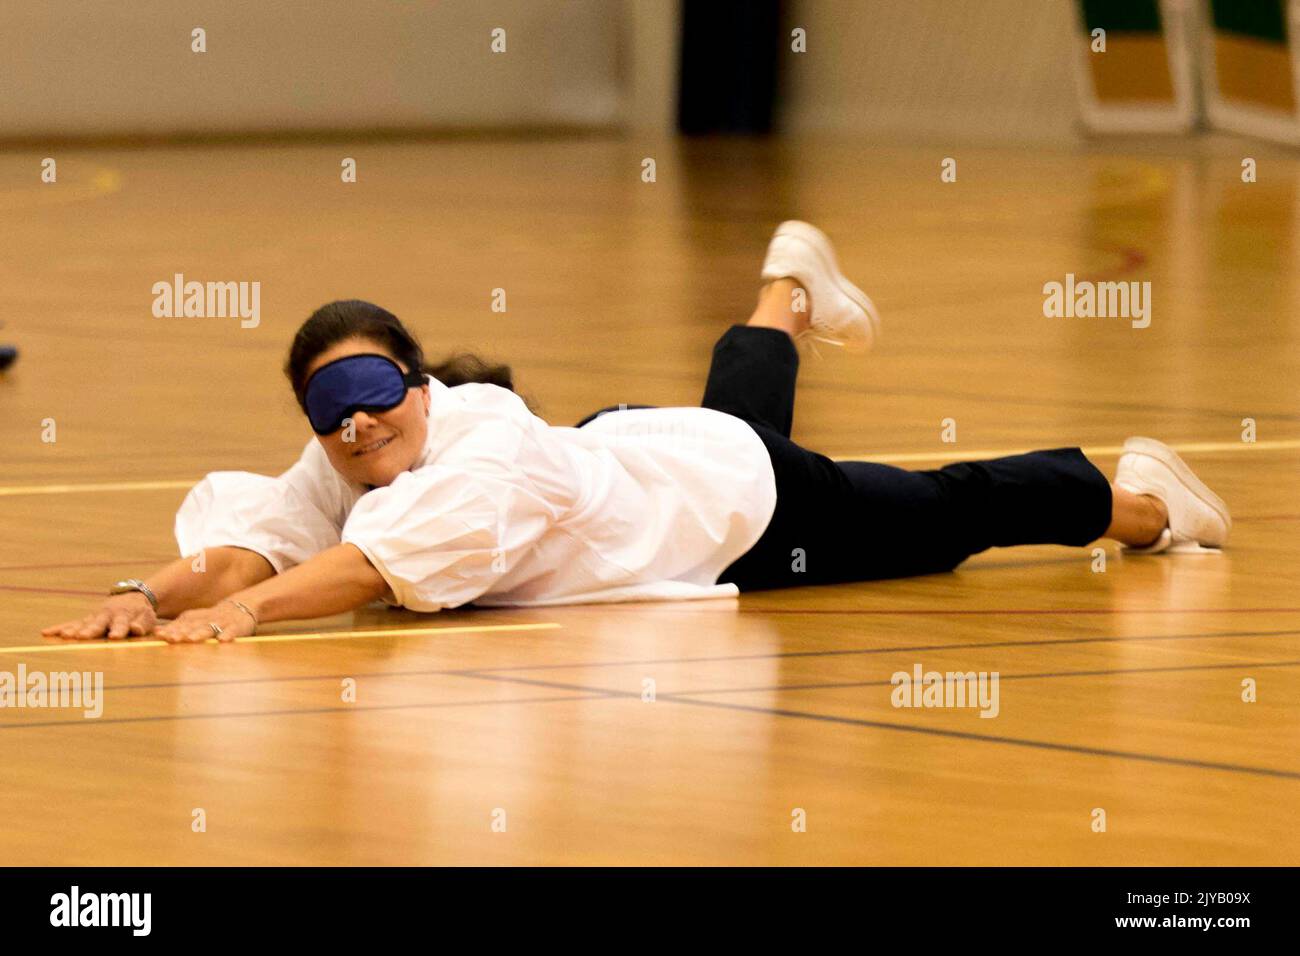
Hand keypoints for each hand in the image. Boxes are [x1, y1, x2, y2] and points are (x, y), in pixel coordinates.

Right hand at [42, 592, 156, 639]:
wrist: (132, 597)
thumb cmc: (141, 613)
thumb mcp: (146, 617)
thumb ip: (142, 624)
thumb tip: (136, 629)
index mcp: (123, 615)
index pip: (121, 624)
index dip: (118, 630)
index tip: (115, 637)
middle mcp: (106, 615)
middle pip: (97, 624)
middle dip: (90, 630)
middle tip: (81, 636)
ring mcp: (93, 617)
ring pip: (81, 624)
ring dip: (72, 630)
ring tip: (63, 636)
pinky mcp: (85, 620)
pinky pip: (70, 624)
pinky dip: (59, 628)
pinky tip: (46, 633)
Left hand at [155, 601, 256, 643]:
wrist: (242, 606)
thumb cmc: (214, 618)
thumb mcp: (196, 619)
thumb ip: (178, 626)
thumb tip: (155, 632)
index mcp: (196, 618)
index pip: (181, 624)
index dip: (171, 629)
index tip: (159, 635)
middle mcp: (207, 619)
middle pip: (193, 626)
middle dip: (182, 632)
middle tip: (171, 639)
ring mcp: (222, 622)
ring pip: (210, 628)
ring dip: (201, 633)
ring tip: (192, 639)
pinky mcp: (237, 627)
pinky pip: (233, 631)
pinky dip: (228, 634)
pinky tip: (223, 640)